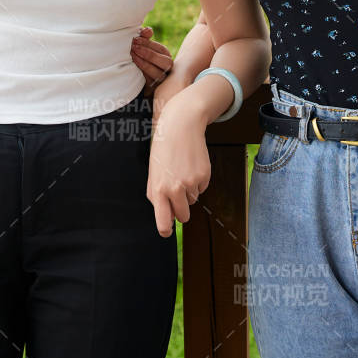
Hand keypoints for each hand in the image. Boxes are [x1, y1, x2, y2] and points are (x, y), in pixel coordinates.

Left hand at [130, 26, 172, 97]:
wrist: (135, 83)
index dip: (149, 44)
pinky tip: (132, 68)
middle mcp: (167, 70)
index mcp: (165, 58)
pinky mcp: (153, 91)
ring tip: (132, 56)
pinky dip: (142, 75)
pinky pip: (150, 84)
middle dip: (150, 54)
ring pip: (158, 74)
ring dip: (145, 64)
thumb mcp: (142, 48)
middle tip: (134, 48)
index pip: (162, 49)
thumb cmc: (139, 60)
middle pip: (166, 63)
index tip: (135, 39)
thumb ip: (145, 38)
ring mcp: (162, 81)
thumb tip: (148, 30)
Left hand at [145, 95, 211, 236]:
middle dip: (181, 210)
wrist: (181, 126)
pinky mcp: (204, 176)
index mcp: (158, 190)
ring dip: (188, 192)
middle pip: (183, 216)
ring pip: (193, 200)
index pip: (163, 222)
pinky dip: (198, 182)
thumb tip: (167, 217)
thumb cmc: (163, 149)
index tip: (166, 231)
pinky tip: (191, 166)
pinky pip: (202, 189)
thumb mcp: (153, 172)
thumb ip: (156, 195)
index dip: (166, 230)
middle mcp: (175, 189)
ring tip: (181, 171)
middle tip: (177, 194)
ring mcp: (191, 183)